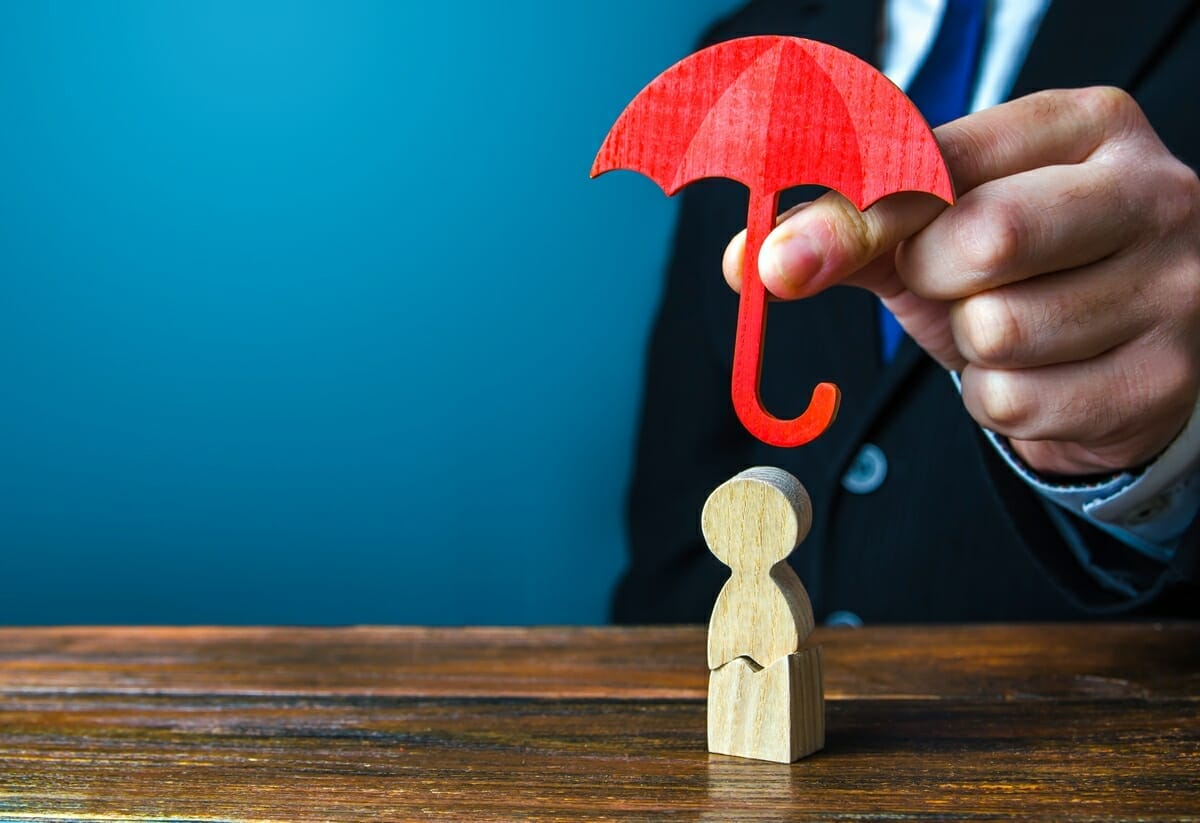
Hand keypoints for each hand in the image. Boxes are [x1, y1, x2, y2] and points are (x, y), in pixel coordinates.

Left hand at [723, 88, 1199, 476]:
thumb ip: (852, 229)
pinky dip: (998, 401)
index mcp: (1086, 128)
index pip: (947, 158)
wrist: (1122, 356)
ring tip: (1011, 332)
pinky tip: (1044, 375)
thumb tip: (747, 257)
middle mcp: (1151, 193)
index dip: (856, 213)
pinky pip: (1017, 403)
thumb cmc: (1023, 274)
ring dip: (970, 350)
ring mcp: (1174, 289)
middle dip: (933, 279)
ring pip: (998, 332)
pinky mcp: (1165, 379)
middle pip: (985, 237)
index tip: (783, 260)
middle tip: (951, 285)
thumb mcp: (941, 231)